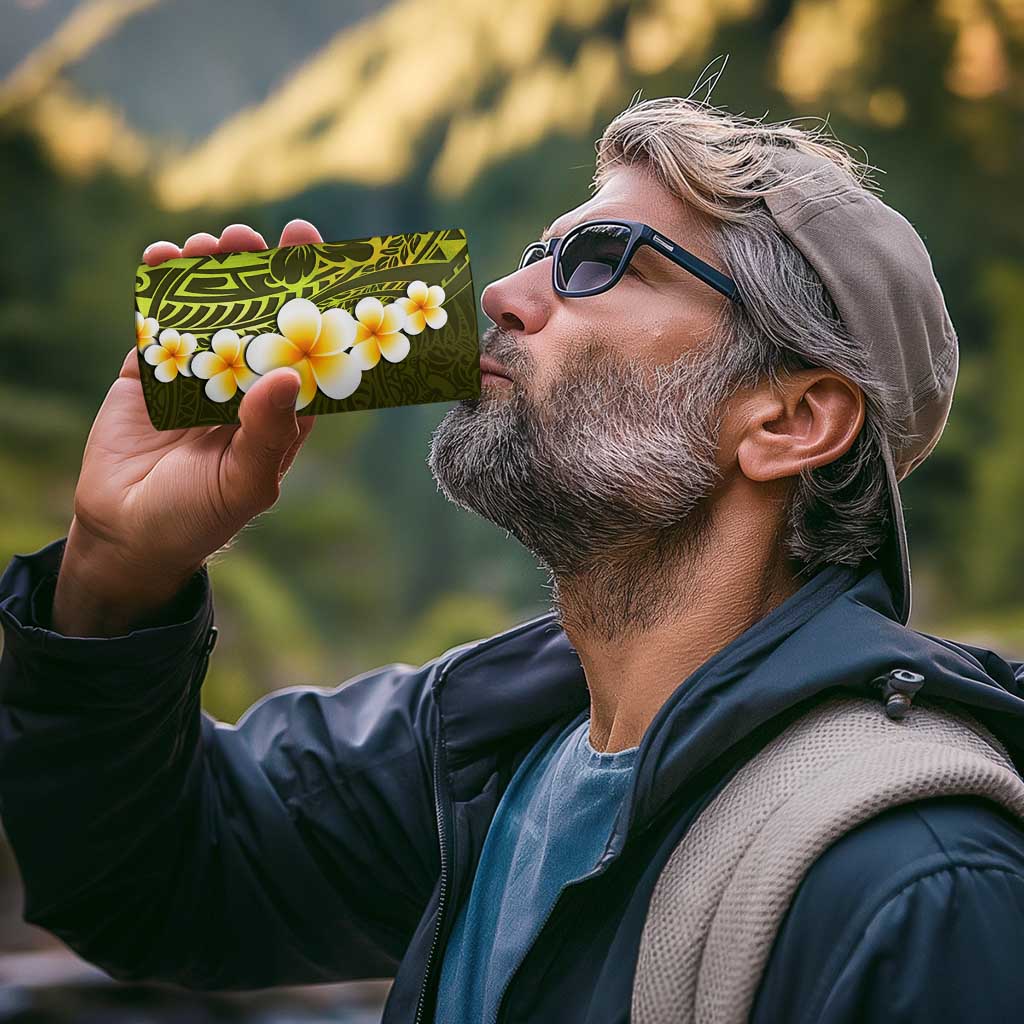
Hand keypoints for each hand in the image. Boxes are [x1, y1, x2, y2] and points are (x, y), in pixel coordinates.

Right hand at [52, 220, 322, 635]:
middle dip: (259, 275)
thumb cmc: (199, 518)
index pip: (305, 349)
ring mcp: (197, 376)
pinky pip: (158, 324)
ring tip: (211, 243)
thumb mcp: (244, 483)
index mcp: (280, 411)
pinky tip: (162, 258)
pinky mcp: (150, 373)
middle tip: (254, 237)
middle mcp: (244, 386)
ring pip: (209, 312)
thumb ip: (268, 433)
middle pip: (258, 319)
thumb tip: (288, 374)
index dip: (313, 305)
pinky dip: (158, 289)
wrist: (127, 535)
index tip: (317, 262)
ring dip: (211, 274)